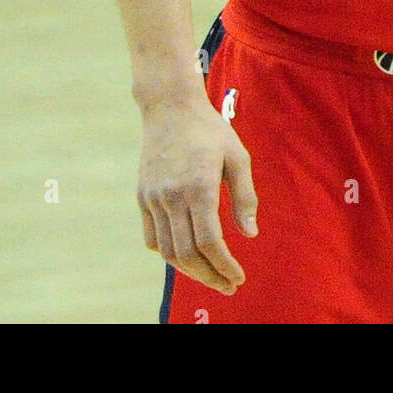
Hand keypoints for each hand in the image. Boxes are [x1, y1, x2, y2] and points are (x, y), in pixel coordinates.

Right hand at [137, 95, 257, 295]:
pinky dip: (169, 255)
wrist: (169, 106)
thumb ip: (245, 197)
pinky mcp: (143, 197)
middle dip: (210, 276)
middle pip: (188, 254)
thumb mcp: (237, 156)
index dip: (224, 266)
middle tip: (228, 286)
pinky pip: (152, 238)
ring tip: (211, 275)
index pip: (210, 242)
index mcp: (199, 187)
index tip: (238, 277)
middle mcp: (172, 196)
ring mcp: (154, 198)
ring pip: (168, 251)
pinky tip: (187, 256)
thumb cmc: (209, 130)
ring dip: (190, 271)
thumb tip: (250, 235)